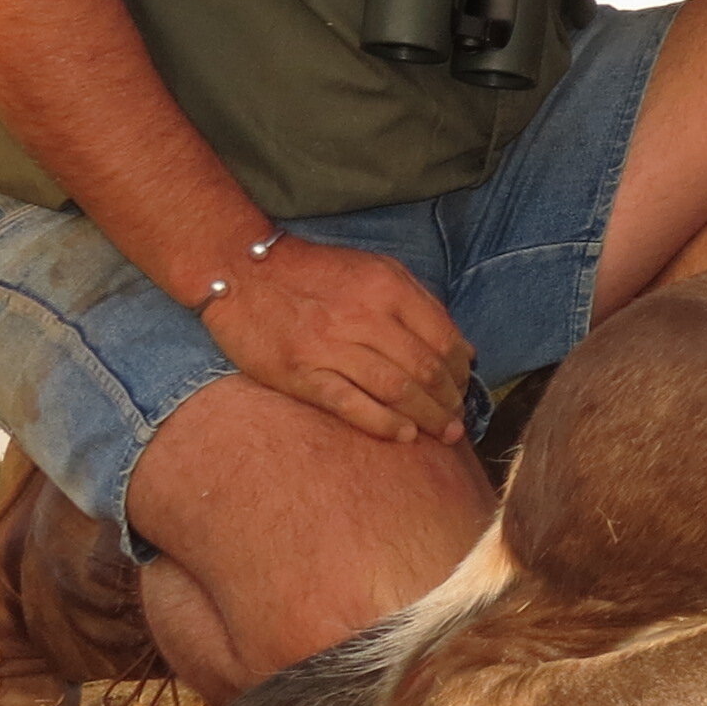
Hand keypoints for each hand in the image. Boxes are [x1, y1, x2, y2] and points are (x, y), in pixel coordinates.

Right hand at [198, 238, 473, 444]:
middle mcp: (364, 316)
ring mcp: (330, 347)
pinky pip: (352, 405)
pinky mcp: (301, 373)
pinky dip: (384, 424)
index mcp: (387, 287)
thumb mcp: (376, 270)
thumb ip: (421, 305)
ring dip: (427, 417)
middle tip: (458, 419)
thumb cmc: (317, 273)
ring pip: (395, 390)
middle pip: (424, 368)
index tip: (464, 388)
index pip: (443, 338)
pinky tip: (404, 436)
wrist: (242, 271)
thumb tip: (463, 351)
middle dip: (449, 400)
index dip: (461, 370)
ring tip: (443, 432)